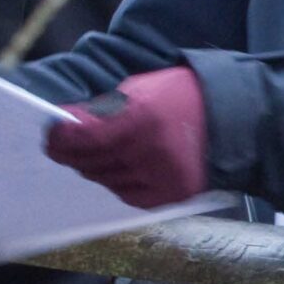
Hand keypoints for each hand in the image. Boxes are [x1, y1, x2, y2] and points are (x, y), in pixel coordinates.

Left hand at [45, 67, 209, 209]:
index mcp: (141, 117)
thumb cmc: (180, 96)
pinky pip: (128, 196)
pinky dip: (117, 183)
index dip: (61, 139)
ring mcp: (161, 176)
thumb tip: (68, 124)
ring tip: (99, 154)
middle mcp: (149, 151)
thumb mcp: (139, 88)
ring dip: (95, 167)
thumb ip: (103, 110)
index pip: (85, 137)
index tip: (51, 135)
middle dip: (73, 152)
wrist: (232, 117)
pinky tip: (120, 169)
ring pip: (105, 180)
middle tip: (66, 145)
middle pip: (90, 161)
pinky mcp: (172, 194)